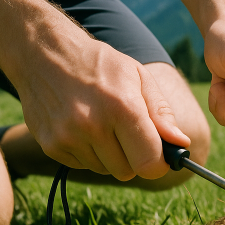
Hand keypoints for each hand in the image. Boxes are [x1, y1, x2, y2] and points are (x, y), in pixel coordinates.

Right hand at [15, 37, 190, 178]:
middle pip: (128, 171)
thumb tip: (181, 143)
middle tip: (128, 132)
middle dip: (134, 157)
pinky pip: (83, 166)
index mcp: (122, 107)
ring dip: (111, 156)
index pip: (150, 162)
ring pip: (106, 170)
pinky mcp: (51, 146)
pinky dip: (89, 153)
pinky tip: (84, 127)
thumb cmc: (99, 63)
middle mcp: (93, 126)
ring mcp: (68, 138)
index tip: (160, 154)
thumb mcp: (138, 76)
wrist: (44, 53)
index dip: (159, 163)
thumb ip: (161, 113)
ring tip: (103, 123)